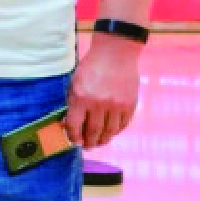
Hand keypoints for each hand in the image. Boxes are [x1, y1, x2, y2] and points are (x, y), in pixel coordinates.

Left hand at [64, 36, 141, 150]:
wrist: (116, 53)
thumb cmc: (92, 66)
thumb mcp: (75, 82)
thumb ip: (73, 102)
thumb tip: (69, 122)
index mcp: (81, 97)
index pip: (74, 125)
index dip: (73, 136)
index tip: (74, 141)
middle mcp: (98, 104)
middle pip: (93, 132)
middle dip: (89, 142)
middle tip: (87, 147)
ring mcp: (116, 105)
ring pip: (109, 131)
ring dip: (103, 140)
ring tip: (99, 142)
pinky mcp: (130, 105)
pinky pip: (122, 124)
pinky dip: (116, 131)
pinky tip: (111, 132)